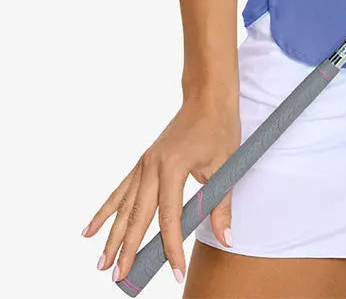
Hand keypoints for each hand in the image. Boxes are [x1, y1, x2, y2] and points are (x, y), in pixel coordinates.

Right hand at [82, 94, 240, 284]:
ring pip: (124, 206)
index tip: (175, 273)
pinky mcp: (143, 162)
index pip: (170, 217)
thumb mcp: (226, 165)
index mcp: (173, 166)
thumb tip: (227, 239)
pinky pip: (120, 190)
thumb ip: (221, 205)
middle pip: (138, 215)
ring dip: (112, 236)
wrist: (208, 96)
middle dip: (128, 249)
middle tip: (119, 277)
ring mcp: (144, 163)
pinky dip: (106, 211)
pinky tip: (90, 230)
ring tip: (101, 264)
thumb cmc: (219, 127)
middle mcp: (152, 166)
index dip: (171, 247)